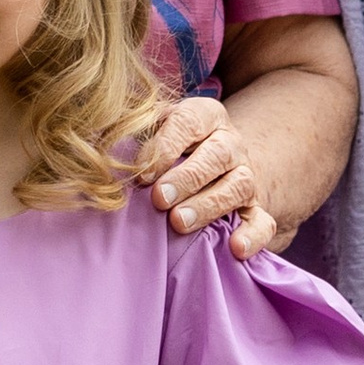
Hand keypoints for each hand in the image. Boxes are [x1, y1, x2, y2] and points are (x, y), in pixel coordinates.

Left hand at [136, 96, 273, 261]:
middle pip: (218, 154)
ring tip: (179, 222)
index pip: (189, 121)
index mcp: (204, 116)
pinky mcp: (255, 209)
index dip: (166, 145)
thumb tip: (100, 150)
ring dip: (209, 205)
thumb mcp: (151, 131)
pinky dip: (252, 236)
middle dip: (187, 177)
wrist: (211, 165)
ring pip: (239, 186)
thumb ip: (132, 135)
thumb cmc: (168, 149)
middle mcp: (230, 143)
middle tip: (159, 199)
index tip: (143, 173)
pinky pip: (262, 222)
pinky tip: (235, 248)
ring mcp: (247, 176)